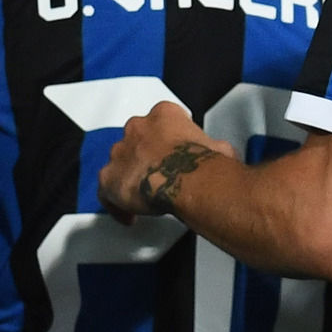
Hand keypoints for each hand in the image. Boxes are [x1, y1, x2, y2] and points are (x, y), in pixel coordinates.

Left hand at [100, 101, 227, 221]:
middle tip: (159, 176)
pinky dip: (116, 205)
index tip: (174, 152)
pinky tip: (129, 216)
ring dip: (130, 178)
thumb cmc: (202, 162)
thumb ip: (215, 147)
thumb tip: (225, 155)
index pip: (161, 120)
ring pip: (119, 163)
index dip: (168, 139)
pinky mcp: (110, 177)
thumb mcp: (220, 147)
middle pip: (136, 140)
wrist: (185, 178)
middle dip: (145, 157)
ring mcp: (121, 152)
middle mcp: (138, 128)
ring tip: (143, 197)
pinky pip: (106, 192)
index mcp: (164, 115)